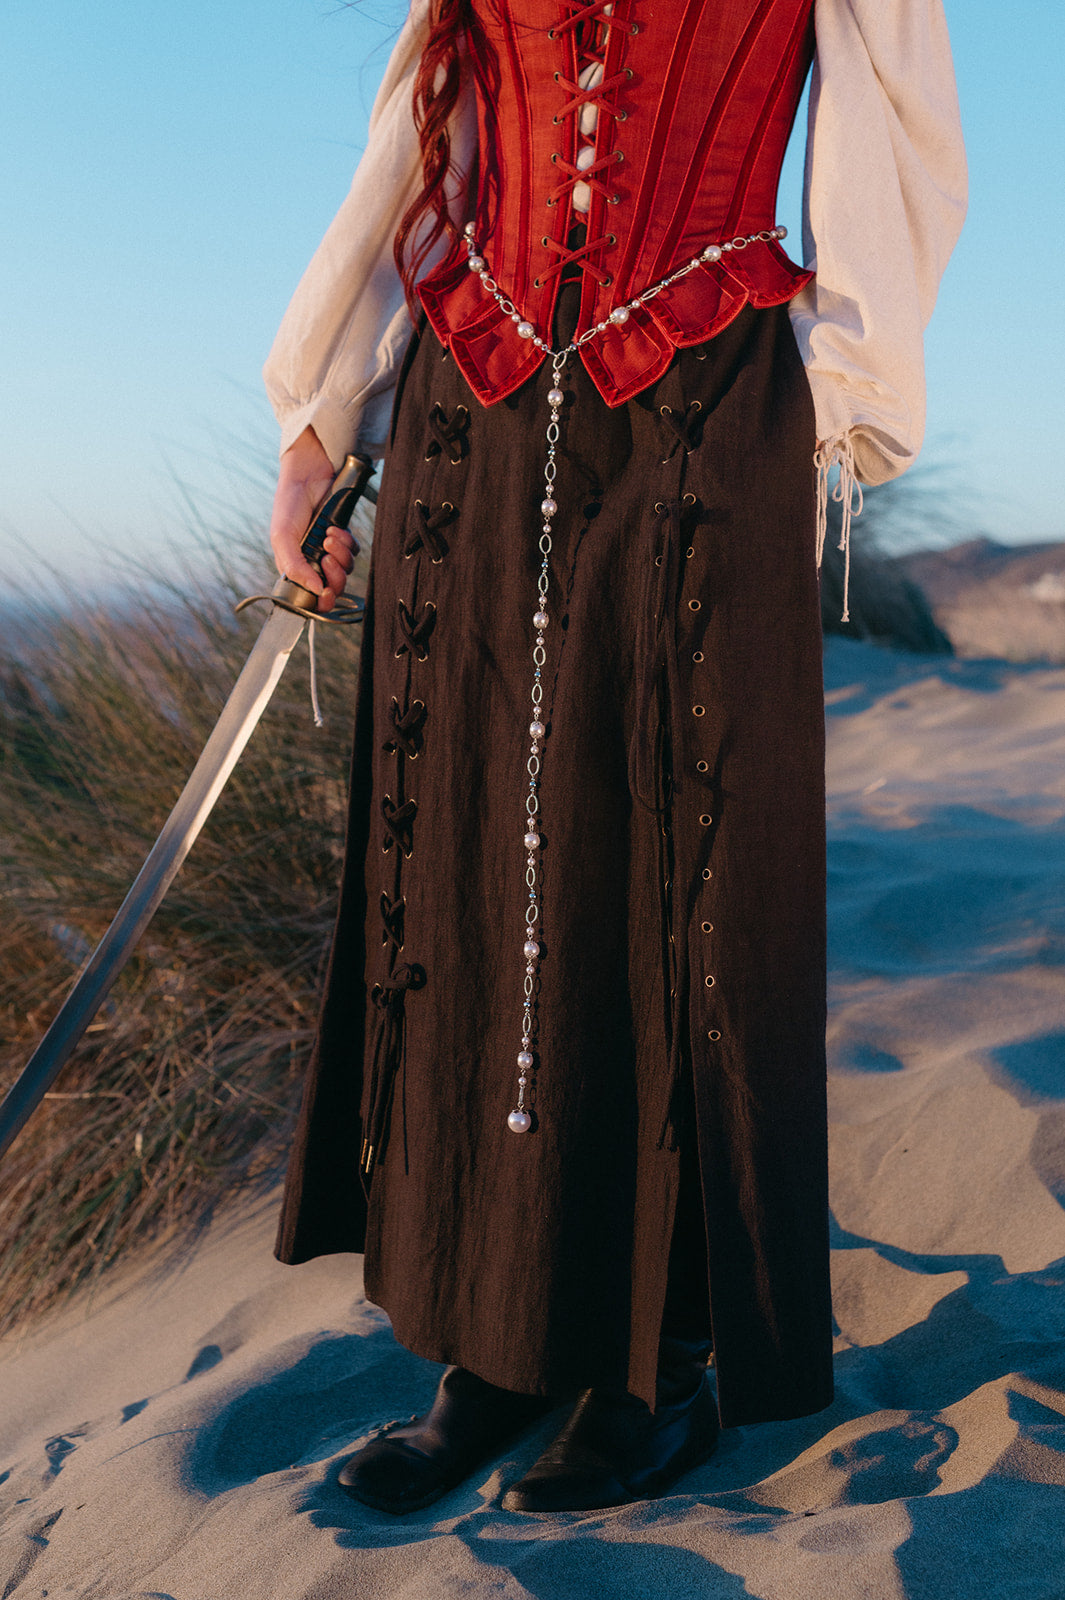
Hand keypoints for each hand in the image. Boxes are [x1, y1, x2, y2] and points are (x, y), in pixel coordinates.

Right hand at [269, 426, 356, 612]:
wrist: (309, 474)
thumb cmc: (289, 504)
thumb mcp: (282, 537)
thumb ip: (295, 567)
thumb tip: (314, 590)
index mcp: (294, 566)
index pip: (310, 596)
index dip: (321, 600)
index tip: (326, 592)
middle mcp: (312, 562)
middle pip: (332, 586)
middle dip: (334, 575)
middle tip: (327, 559)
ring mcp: (328, 550)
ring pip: (345, 569)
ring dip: (340, 554)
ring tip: (329, 535)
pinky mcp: (343, 538)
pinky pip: (353, 551)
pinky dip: (347, 542)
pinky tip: (336, 528)